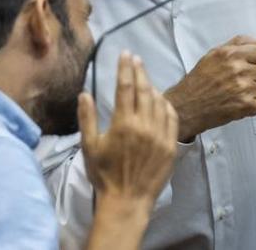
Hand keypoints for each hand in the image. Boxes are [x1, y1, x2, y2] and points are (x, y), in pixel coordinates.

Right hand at [79, 51, 177, 203]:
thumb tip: (84, 94)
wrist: (127, 200)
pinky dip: (166, 104)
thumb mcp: (89, 146)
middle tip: (136, 59)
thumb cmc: (104, 174)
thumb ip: (87, 118)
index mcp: (123, 123)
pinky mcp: (170, 146)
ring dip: (152, 86)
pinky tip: (160, 100)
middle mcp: (144, 126)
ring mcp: (160, 135)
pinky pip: (171, 118)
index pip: (125, 87)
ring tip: (146, 78)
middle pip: (144, 90)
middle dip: (140, 71)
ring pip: (159, 102)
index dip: (126, 68)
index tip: (126, 54)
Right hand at [163, 35, 255, 140]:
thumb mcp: (214, 54)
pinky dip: (248, 107)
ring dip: (251, 93)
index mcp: (230, 54)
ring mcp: (242, 87)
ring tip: (233, 94)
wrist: (186, 106)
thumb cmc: (198, 81)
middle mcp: (237, 68)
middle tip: (236, 82)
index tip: (248, 65)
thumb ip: (240, 44)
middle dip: (253, 78)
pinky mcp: (245, 105)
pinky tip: (234, 103)